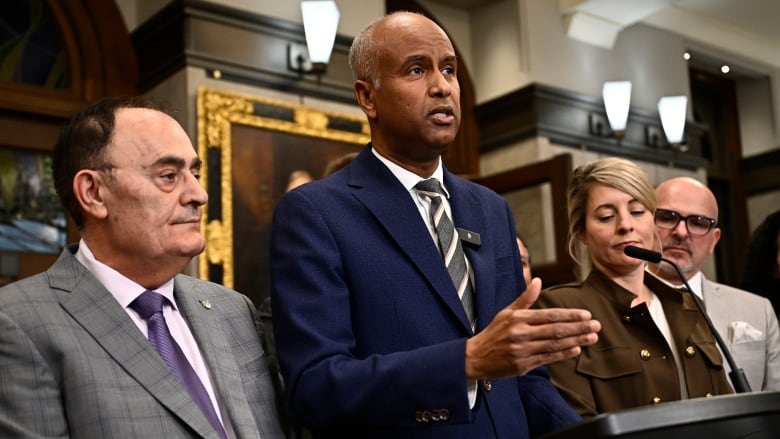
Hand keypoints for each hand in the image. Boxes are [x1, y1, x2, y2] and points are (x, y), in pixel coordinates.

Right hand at [464, 277, 600, 379]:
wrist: (476, 357)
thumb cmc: (494, 332)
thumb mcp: (507, 312)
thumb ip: (525, 299)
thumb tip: (537, 281)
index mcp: (518, 319)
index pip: (550, 315)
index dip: (570, 315)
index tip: (586, 315)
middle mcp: (521, 334)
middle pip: (556, 330)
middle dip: (579, 328)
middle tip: (596, 325)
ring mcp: (523, 351)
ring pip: (555, 345)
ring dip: (576, 340)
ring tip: (592, 337)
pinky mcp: (524, 365)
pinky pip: (548, 358)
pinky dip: (563, 354)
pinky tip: (576, 349)